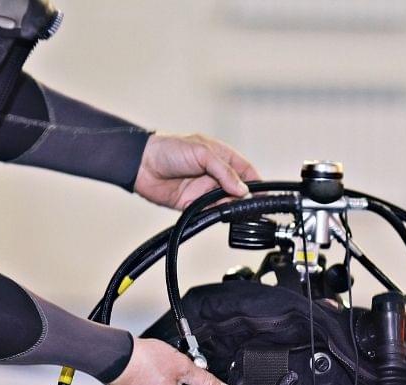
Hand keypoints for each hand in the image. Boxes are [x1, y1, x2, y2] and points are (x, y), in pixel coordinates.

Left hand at [134, 132, 261, 209]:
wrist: (141, 164)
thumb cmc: (168, 149)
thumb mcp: (202, 152)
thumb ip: (224, 171)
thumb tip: (243, 189)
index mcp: (221, 157)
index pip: (246, 171)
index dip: (256, 182)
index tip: (264, 193)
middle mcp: (216, 174)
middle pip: (240, 189)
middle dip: (246, 197)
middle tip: (250, 204)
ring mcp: (206, 190)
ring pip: (227, 202)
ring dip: (233, 206)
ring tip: (234, 207)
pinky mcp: (195, 204)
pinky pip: (212, 212)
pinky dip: (218, 214)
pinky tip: (221, 213)